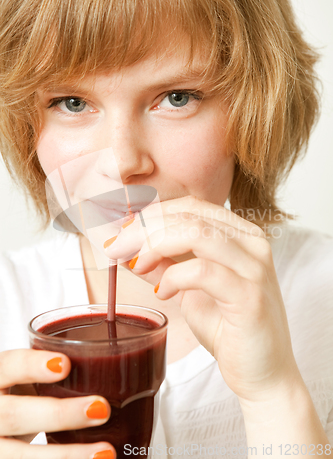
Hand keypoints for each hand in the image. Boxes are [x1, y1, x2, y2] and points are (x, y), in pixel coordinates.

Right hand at [0, 349, 114, 458]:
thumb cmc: (21, 396)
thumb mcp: (27, 379)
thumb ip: (56, 374)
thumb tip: (124, 368)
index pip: (8, 366)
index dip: (32, 365)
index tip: (65, 365)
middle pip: (14, 414)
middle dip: (59, 414)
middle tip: (100, 409)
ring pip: (18, 456)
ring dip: (66, 456)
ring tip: (105, 453)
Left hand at [105, 196, 301, 402]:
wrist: (264, 374)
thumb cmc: (228, 329)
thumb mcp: (189, 290)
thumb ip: (164, 265)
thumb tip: (128, 248)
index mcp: (242, 235)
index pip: (191, 206)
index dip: (151, 214)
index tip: (121, 231)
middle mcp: (253, 243)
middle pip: (189, 215)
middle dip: (143, 228)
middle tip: (116, 246)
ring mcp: (254, 267)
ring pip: (195, 234)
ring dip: (154, 245)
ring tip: (136, 264)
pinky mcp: (250, 295)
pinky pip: (202, 272)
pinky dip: (173, 277)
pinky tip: (163, 293)